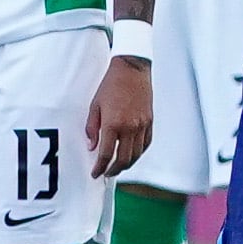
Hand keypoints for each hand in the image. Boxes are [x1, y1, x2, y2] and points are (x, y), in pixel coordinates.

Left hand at [87, 58, 154, 182]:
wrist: (132, 70)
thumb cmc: (111, 85)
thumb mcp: (95, 106)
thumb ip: (92, 128)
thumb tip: (92, 146)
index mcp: (113, 124)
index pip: (106, 154)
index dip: (99, 167)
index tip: (95, 173)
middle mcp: (130, 127)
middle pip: (123, 159)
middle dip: (113, 170)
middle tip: (106, 173)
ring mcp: (142, 125)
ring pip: (136, 154)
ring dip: (127, 164)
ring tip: (118, 167)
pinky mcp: (150, 121)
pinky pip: (146, 143)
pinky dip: (139, 153)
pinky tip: (132, 154)